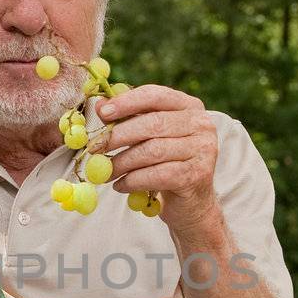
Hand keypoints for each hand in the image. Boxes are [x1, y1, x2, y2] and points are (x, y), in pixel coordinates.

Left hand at [95, 85, 222, 238]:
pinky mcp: (197, 174)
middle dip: (119, 135)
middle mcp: (201, 124)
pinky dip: (133, 180)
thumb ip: (128, 119)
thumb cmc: (166, 163)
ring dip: (122, 162)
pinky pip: (158, 175)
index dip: (127, 102)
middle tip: (95, 148)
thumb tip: (100, 106)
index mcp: (188, 106)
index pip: (155, 95)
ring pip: (153, 151)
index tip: (102, 113)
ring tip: (105, 172)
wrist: (191, 202)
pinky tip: (120, 185)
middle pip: (153, 124)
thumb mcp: (148, 138)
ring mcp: (203, 149)